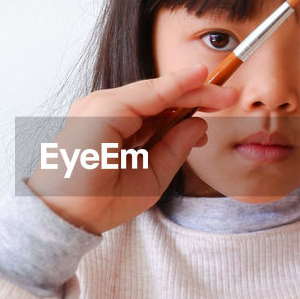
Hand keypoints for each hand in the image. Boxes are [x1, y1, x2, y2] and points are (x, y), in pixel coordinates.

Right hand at [26, 65, 237, 233]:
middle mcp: (108, 111)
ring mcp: (102, 106)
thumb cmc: (101, 201)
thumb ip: (174, 148)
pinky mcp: (101, 109)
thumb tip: (199, 124)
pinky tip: (196, 81)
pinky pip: (143, 94)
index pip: (160, 107)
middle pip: (160, 95)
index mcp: (118, 125)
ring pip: (155, 91)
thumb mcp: (152, 175)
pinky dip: (171, 86)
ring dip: (190, 89)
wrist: (68, 217)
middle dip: (197, 93)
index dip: (192, 102)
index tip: (223, 103)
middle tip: (231, 94)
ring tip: (222, 93)